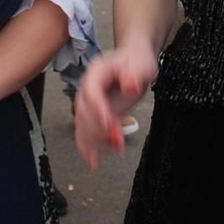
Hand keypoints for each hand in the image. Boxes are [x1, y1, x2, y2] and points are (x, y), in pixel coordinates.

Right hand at [75, 41, 158, 168]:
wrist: (133, 62)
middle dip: (98, 129)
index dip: (97, 108)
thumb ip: (135, 74)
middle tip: (117, 140)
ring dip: (93, 142)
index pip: (91, 91)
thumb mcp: (141, 65)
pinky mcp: (95, 116)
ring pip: (82, 125)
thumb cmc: (136, 62)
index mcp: (96, 72)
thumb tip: (130, 87)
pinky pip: (86, 132)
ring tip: (104, 156)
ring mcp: (89, 103)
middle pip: (84, 111)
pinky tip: (93, 162)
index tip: (109, 122)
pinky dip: (88, 147)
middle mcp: (88, 88)